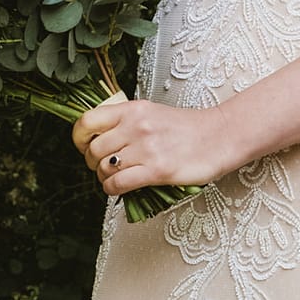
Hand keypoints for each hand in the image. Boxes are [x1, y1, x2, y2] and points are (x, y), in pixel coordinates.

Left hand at [74, 97, 235, 195]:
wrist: (220, 136)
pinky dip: (113, 190)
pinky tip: (122, 189)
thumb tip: (99, 139)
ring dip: (105, 177)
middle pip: (93, 150)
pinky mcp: (156, 170)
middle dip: (93, 163)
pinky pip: (117, 185)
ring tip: (117, 178)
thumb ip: (126, 121)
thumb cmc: (187, 128)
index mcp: (133, 109)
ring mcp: (146, 148)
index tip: (85, 147)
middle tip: (105, 166)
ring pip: (104, 169)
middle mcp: (136, 126)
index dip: (79, 138)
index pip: (87, 121)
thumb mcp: (153, 113)